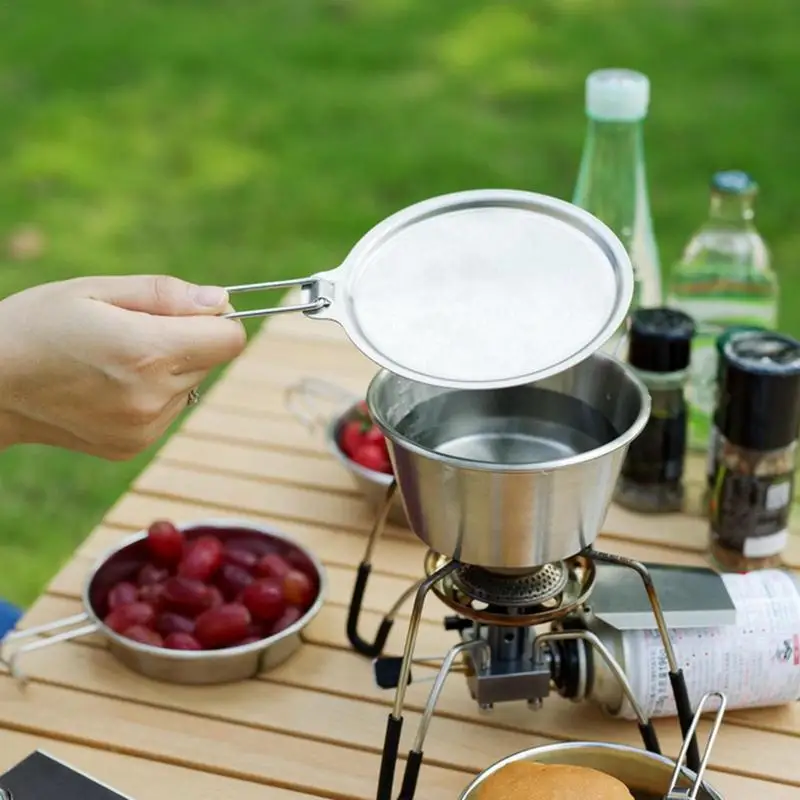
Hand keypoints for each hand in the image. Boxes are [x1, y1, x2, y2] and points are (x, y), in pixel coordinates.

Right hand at [0, 274, 245, 458]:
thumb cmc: (38, 324)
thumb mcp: (97, 289)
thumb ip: (167, 295)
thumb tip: (222, 302)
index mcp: (148, 352)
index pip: (230, 341)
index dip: (216, 321)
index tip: (187, 313)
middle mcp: (152, 397)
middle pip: (211, 361)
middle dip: (187, 341)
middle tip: (133, 332)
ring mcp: (144, 428)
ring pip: (191, 386)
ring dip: (169, 369)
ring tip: (115, 360)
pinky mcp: (133, 447)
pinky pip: (168, 411)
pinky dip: (151, 395)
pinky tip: (109, 386)